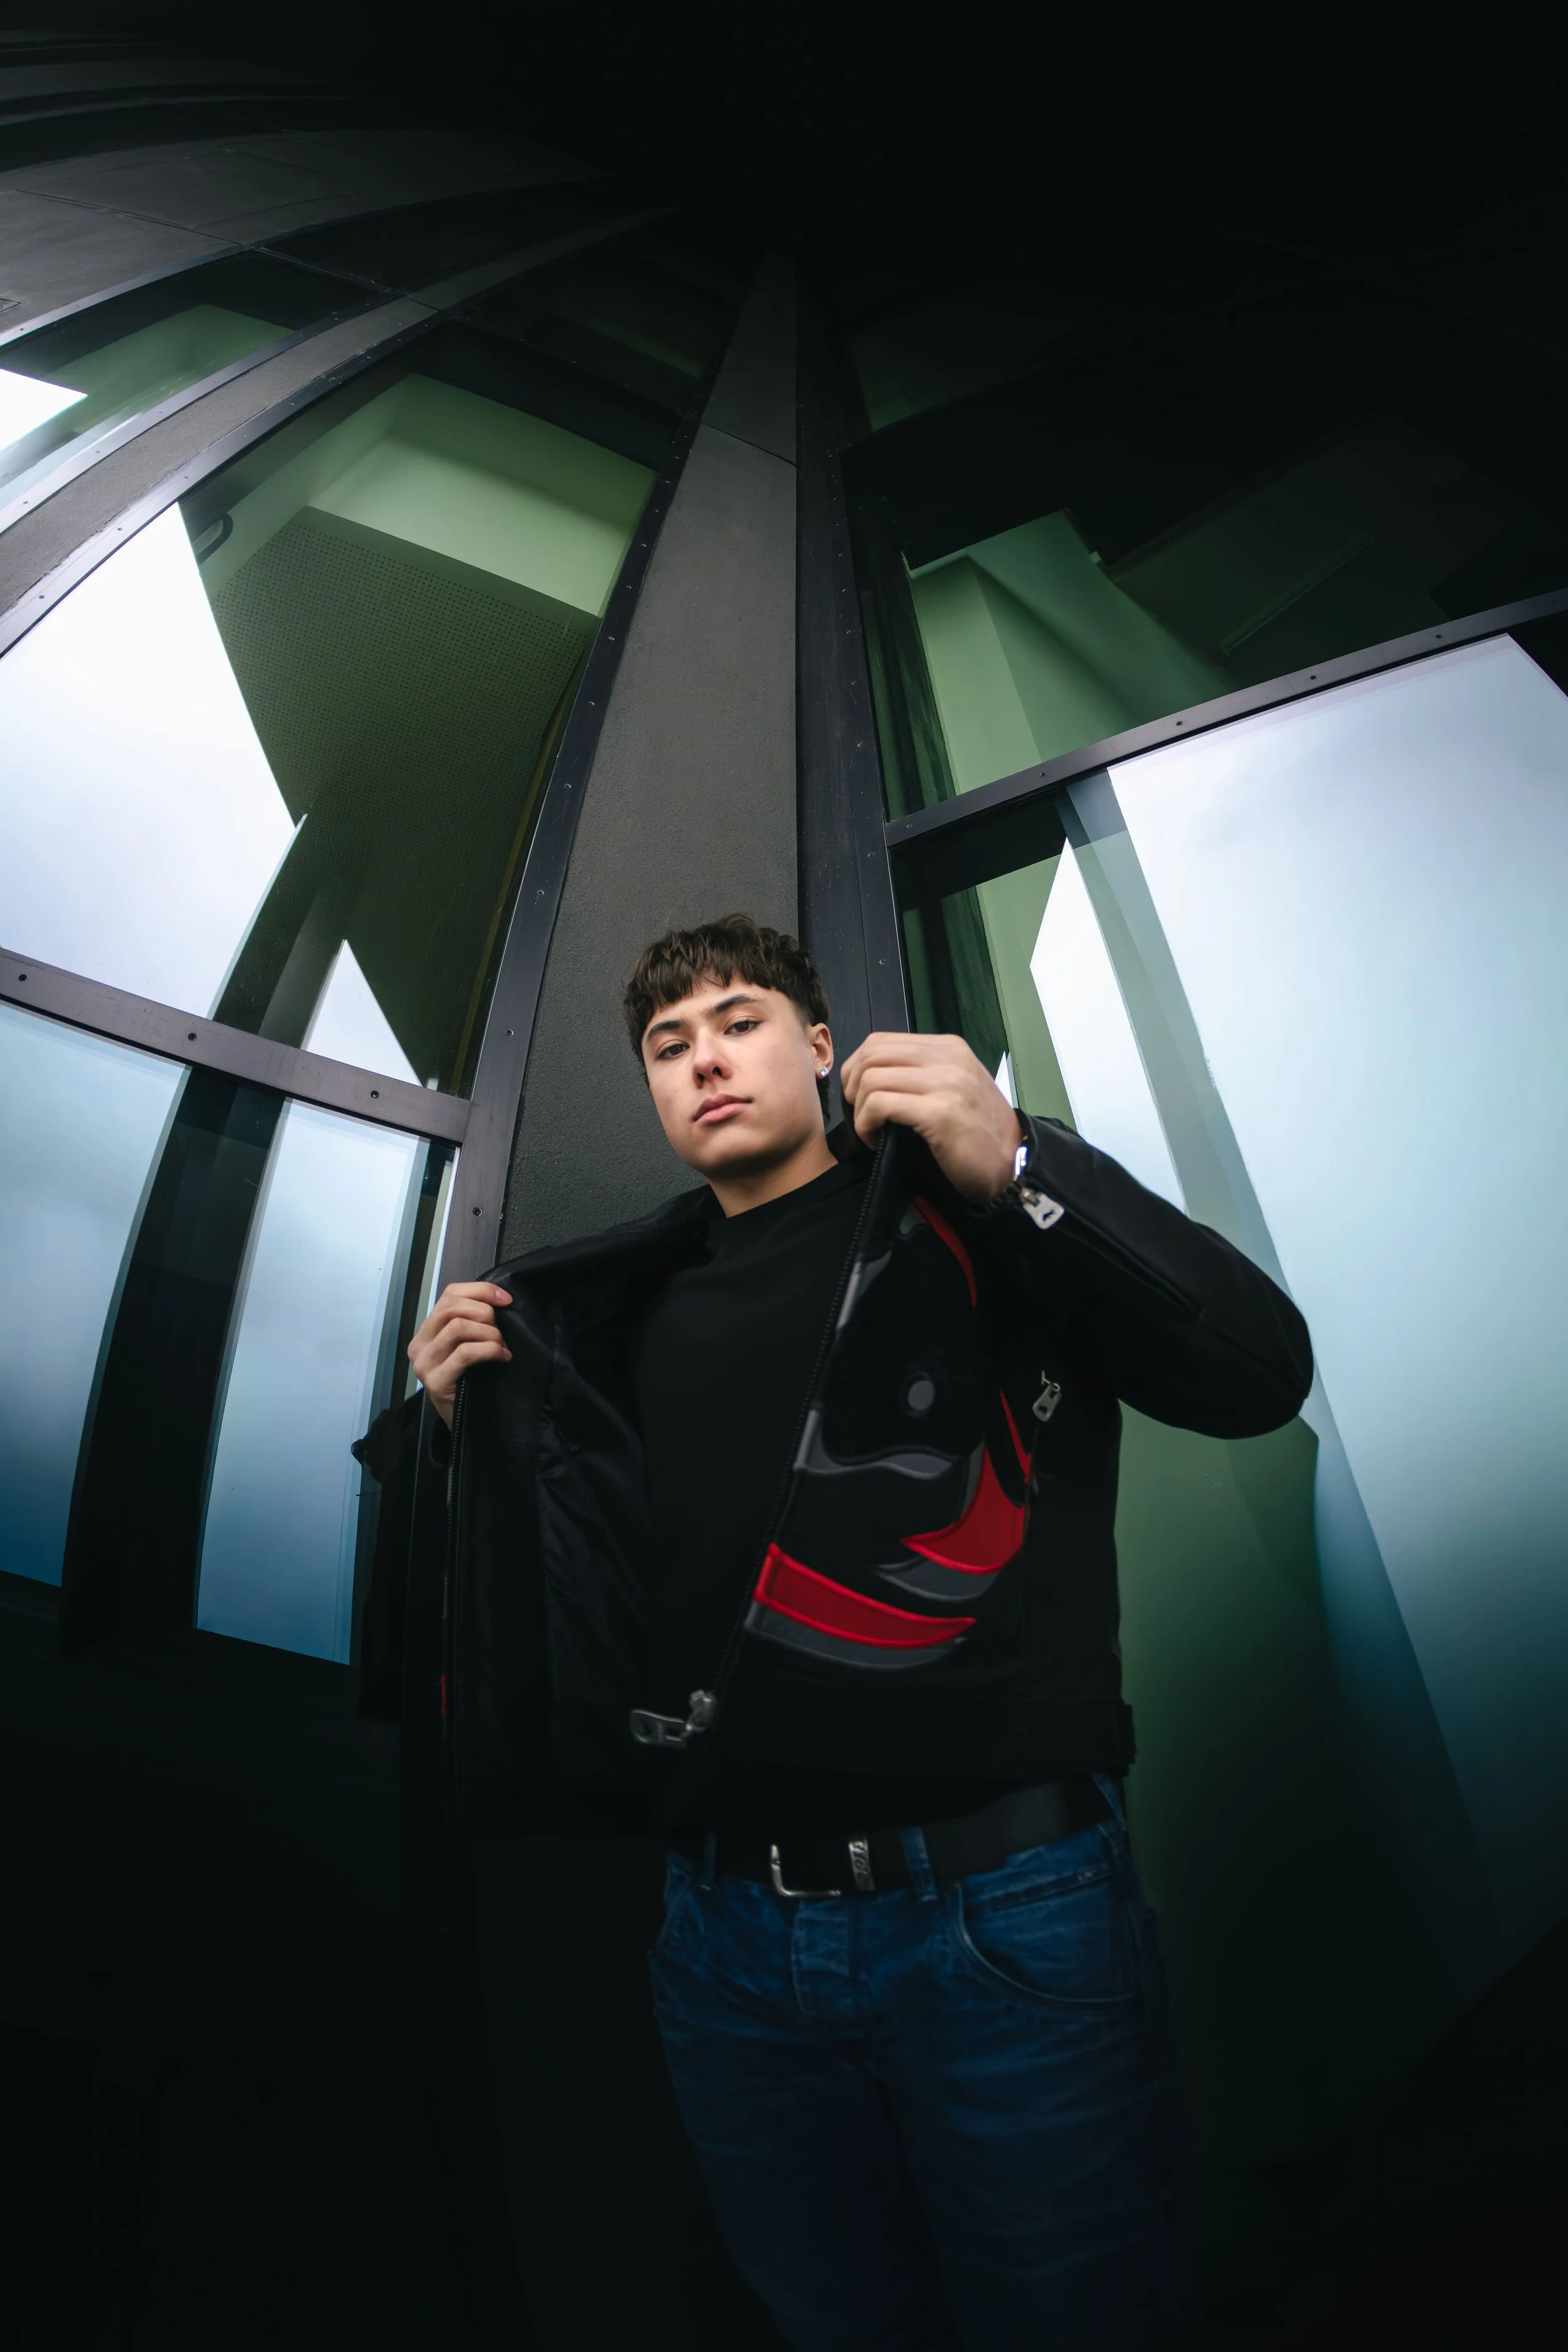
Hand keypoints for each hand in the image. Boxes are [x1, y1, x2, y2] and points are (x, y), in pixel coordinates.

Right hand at [408, 1281, 512, 1427]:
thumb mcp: (469, 1346)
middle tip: (501, 1332)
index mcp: (426, 1330)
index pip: (449, 1294)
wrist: (467, 1424)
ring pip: (458, 1327)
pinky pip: (465, 1353)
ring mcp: (424, 1363)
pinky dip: (490, 1350)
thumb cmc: (472, 1382)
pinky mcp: (435, 1381)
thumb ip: (473, 1323)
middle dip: (484, 1313)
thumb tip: (499, 1300)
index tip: (506, 1300)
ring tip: (502, 1347)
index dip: (480, 1291)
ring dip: (489, 1333)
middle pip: (451, 1307)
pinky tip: (502, 1357)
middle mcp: (419, 1344)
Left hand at [839, 1032, 1022, 1204]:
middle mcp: (948, 1058)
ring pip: (871, 1079)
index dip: (856, 1067)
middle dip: (851, 1085)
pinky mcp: (940, 1113)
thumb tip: (871, 1075)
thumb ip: (920, 1073)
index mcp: (949, 1047)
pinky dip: (866, 1125)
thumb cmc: (978, 1133)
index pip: (880, 1040)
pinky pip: (880, 1105)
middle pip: (871, 1054)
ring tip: (872, 1131)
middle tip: (859, 1113)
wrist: (1012, 1165)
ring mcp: (946, 1083)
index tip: (857, 1096)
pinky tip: (876, 1140)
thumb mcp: (954, 1087)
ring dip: (860, 1110)